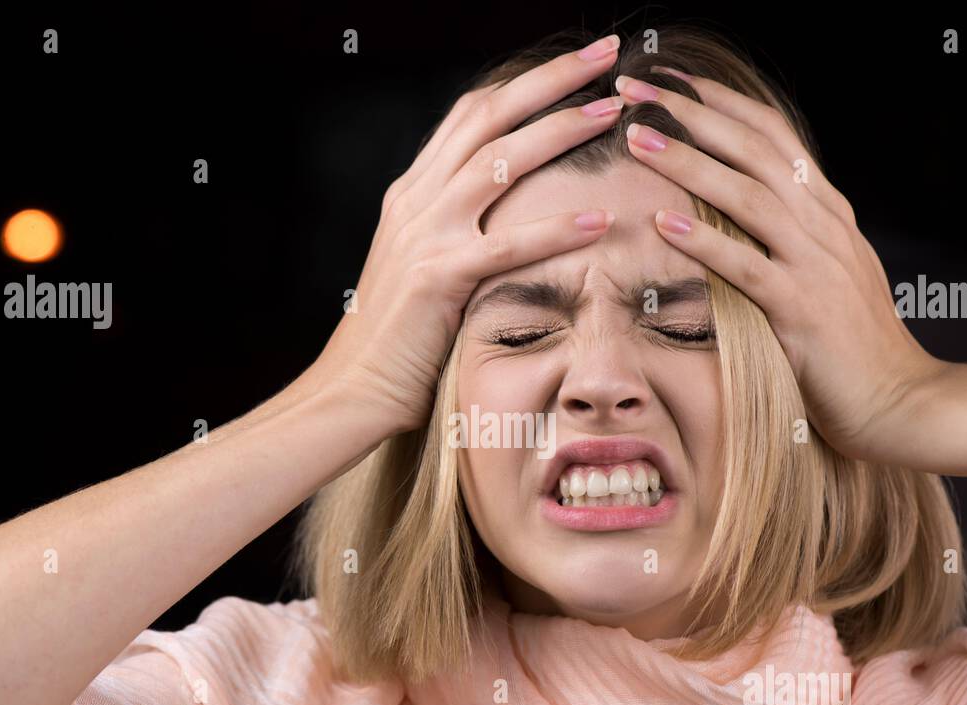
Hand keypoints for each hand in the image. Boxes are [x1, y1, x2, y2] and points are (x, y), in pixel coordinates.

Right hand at [304, 34, 628, 437]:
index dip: (527, 83)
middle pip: (490, 115)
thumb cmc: (398, 340)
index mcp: (413, 193)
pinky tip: (600, 218)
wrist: (352, 389)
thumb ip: (457, 231)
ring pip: (500, 160)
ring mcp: (424, 235)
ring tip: (614, 111)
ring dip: (562, 129)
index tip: (578, 65)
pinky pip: (507, 244)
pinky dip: (557, 228)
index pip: (473, 114)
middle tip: (608, 52)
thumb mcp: (422, 267)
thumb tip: (508, 215)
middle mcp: (416, 201)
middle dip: (553, 78)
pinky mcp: (438, 278)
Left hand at [614, 68, 942, 461]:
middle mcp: (825, 227)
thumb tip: (739, 214)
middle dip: (694, 113)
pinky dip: (706, 242)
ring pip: (748, 197)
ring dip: (689, 163)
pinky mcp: (804, 311)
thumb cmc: (856, 347)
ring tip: (639, 139)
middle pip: (755, 150)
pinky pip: (748, 267)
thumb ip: (792, 240)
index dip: (721, 104)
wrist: (903, 403)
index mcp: (828, 214)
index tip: (671, 82)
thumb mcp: (827, 276)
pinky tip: (664, 223)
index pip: (772, 137)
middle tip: (637, 87)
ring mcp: (817, 265)